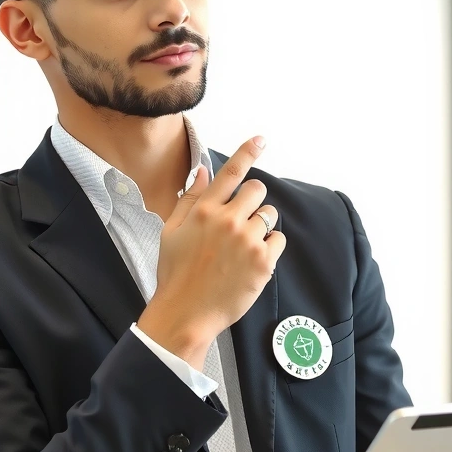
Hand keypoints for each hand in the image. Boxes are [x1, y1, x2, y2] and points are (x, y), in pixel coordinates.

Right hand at [137, 136, 286, 362]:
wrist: (187, 312)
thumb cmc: (176, 272)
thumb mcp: (172, 231)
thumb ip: (190, 199)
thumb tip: (203, 171)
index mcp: (204, 211)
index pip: (231, 173)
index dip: (248, 152)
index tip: (261, 139)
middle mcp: (228, 221)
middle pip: (258, 190)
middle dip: (252, 200)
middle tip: (242, 220)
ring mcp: (248, 241)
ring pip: (269, 216)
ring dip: (260, 226)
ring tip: (242, 247)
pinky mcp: (264, 262)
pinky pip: (278, 239)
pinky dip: (270, 247)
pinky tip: (252, 261)